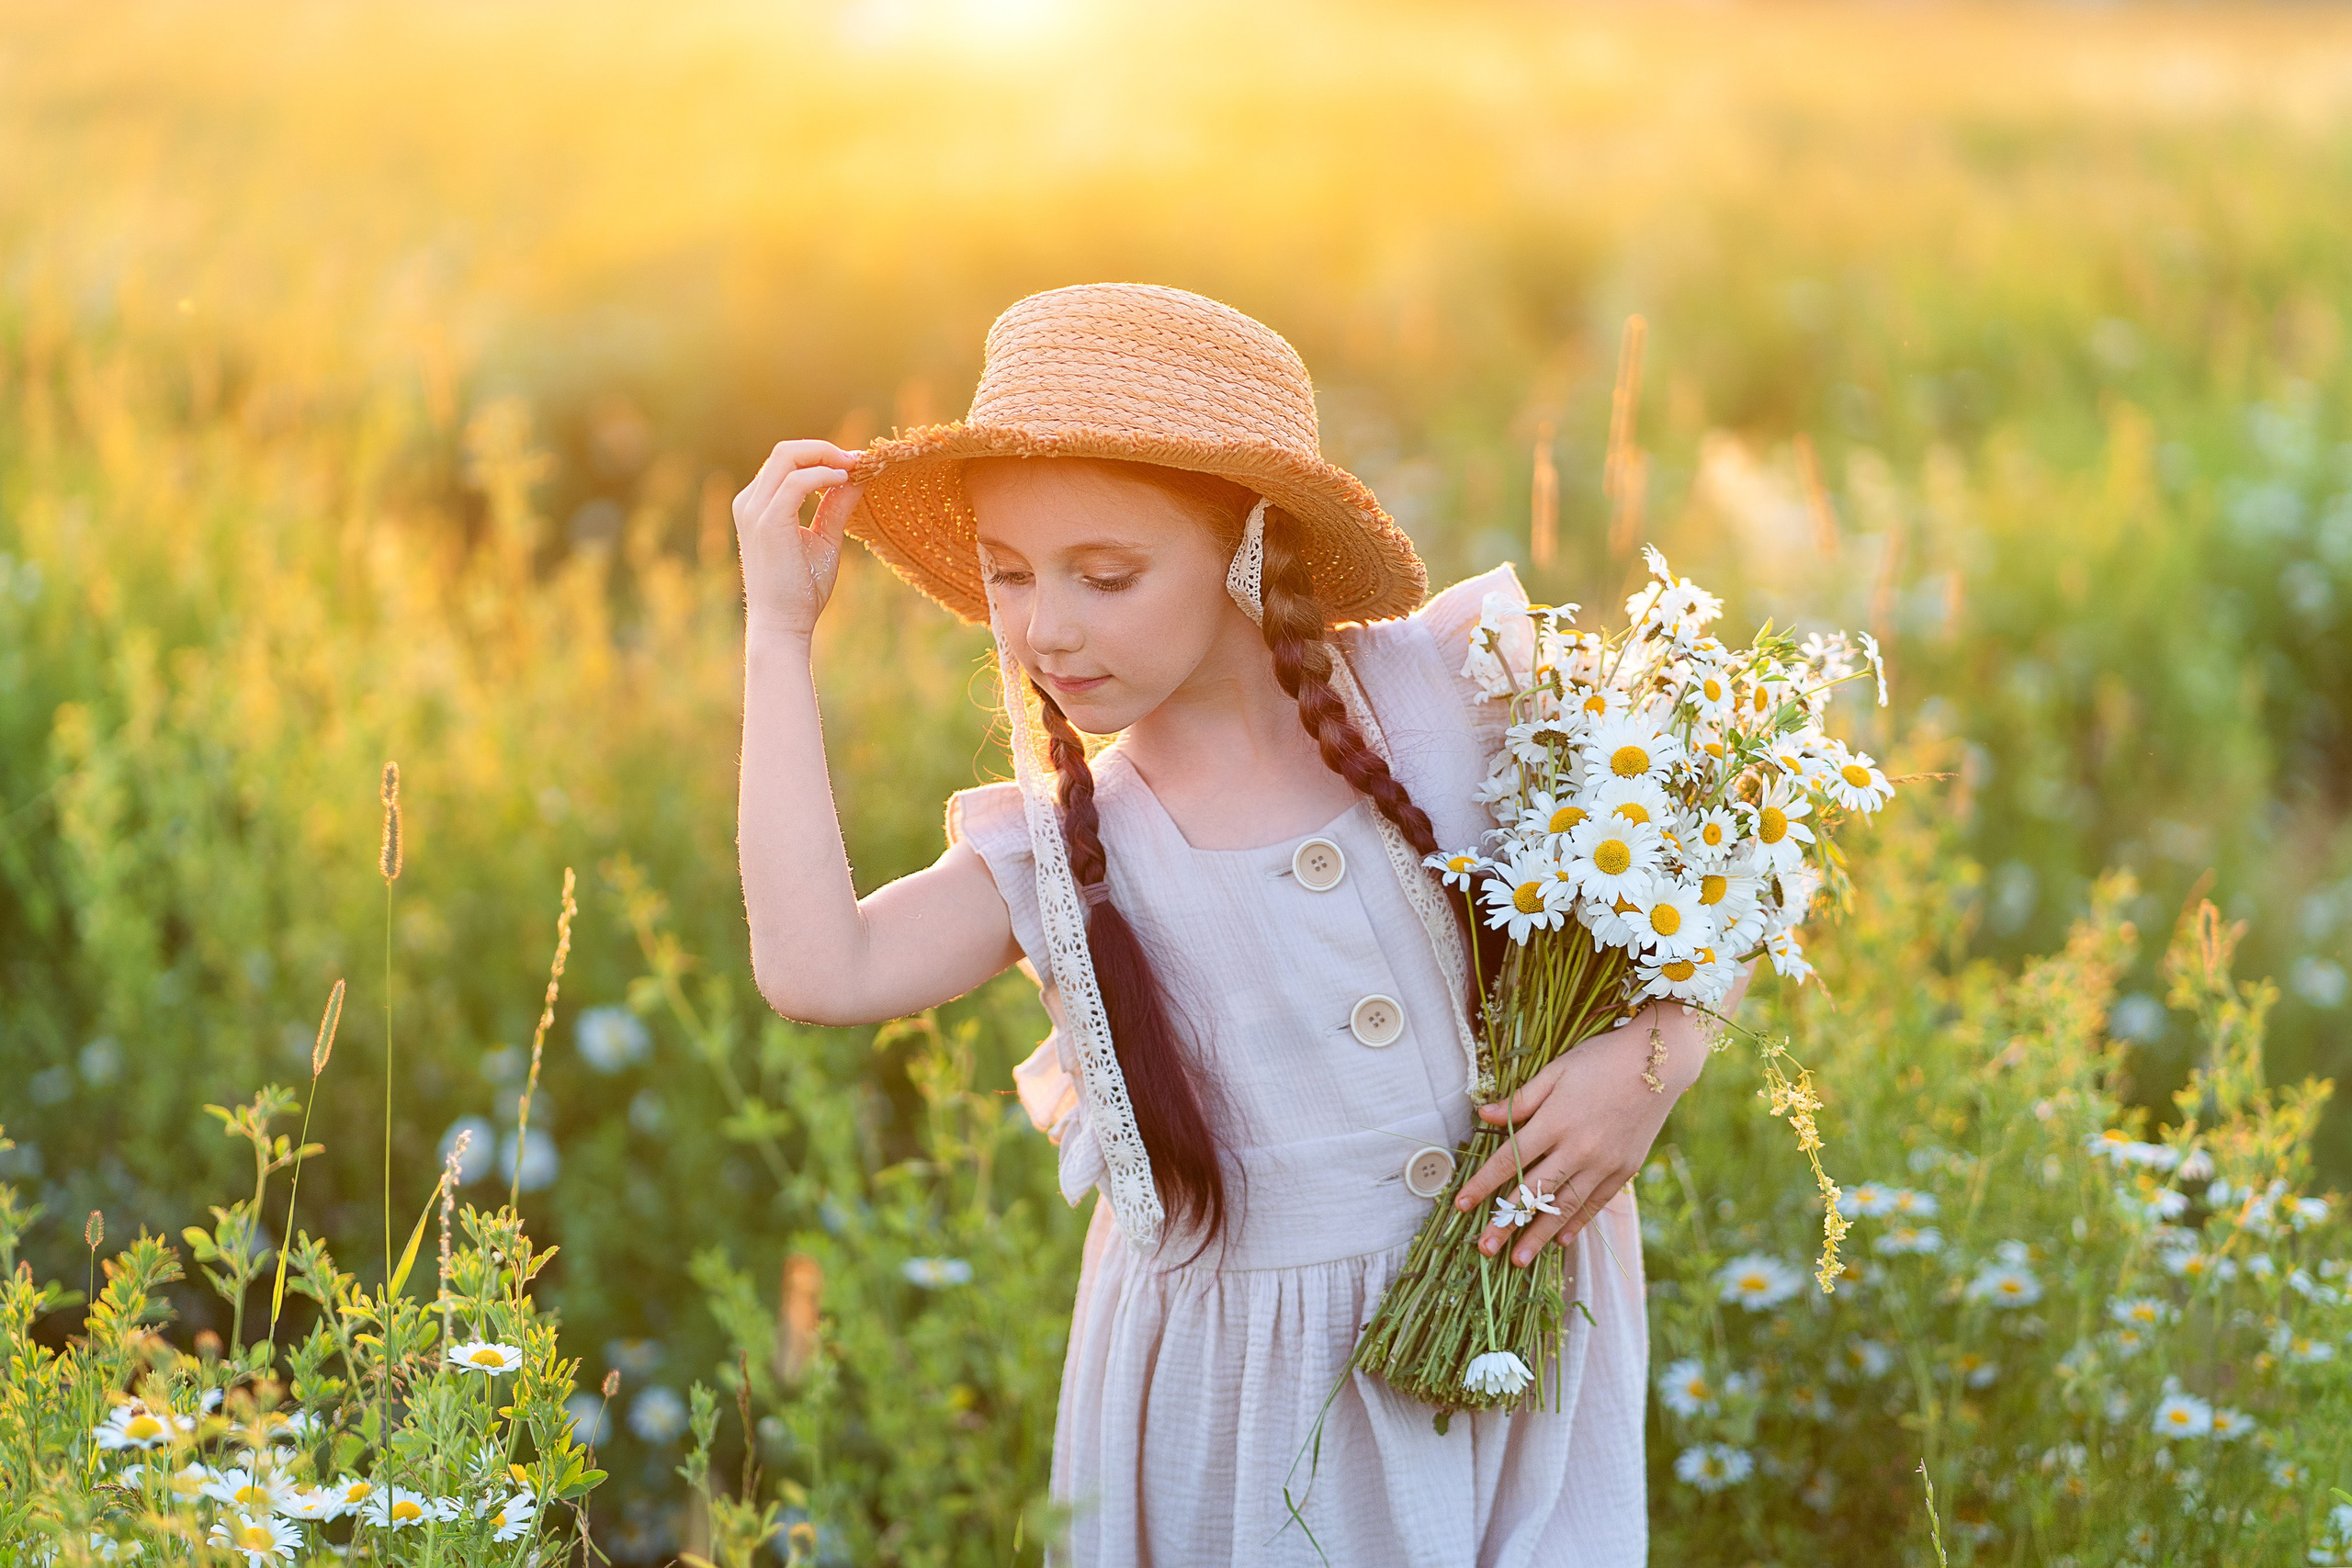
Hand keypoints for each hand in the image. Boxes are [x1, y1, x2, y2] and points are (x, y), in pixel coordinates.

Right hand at [734, 438, 862, 638]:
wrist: (783, 623)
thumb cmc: (800, 588)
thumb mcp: (823, 539)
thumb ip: (835, 506)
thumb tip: (858, 478)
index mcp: (757, 504)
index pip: (786, 462)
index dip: (821, 455)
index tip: (855, 463)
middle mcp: (749, 501)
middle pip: (785, 451)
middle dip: (825, 449)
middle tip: (858, 460)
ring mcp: (754, 510)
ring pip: (788, 456)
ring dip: (827, 456)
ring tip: (856, 468)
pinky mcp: (768, 521)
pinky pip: (797, 482)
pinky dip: (824, 475)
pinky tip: (845, 481)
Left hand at [1452, 962, 1754, 1266]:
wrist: (1659, 1062)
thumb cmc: (1600, 1060)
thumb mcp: (1555, 1071)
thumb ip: (1521, 1101)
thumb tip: (1483, 1117)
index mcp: (1554, 1121)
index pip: (1509, 1160)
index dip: (1482, 1184)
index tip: (1461, 1204)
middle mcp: (1578, 1148)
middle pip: (1535, 1192)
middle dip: (1506, 1223)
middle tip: (1484, 1248)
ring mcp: (1604, 1163)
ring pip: (1565, 1206)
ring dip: (1539, 1236)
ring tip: (1518, 1260)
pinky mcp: (1625, 1169)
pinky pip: (1596, 1203)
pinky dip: (1577, 1223)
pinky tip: (1561, 1241)